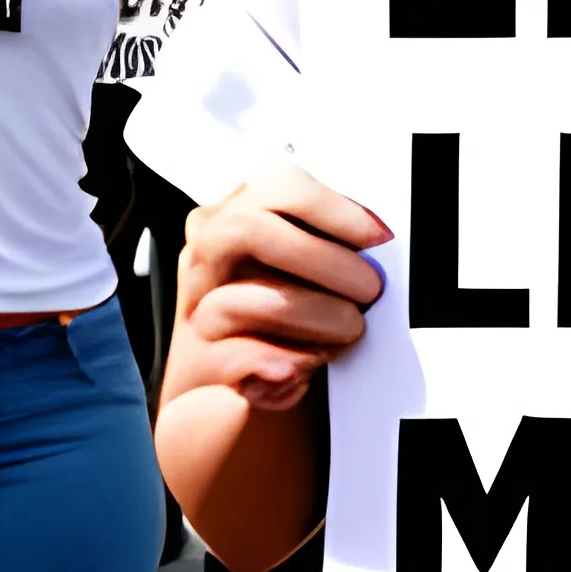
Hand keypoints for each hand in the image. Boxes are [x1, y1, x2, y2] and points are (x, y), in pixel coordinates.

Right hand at [168, 164, 388, 411]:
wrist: (255, 386)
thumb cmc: (293, 320)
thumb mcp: (309, 267)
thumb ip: (330, 243)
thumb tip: (375, 238)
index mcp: (233, 217)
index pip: (276, 185)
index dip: (331, 207)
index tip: (377, 237)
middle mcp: (203, 256)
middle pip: (247, 229)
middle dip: (320, 258)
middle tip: (369, 288)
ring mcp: (193, 309)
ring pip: (237, 297)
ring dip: (309, 313)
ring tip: (348, 329)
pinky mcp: (196, 364)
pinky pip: (239, 355)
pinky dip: (285, 359)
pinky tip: (311, 363)